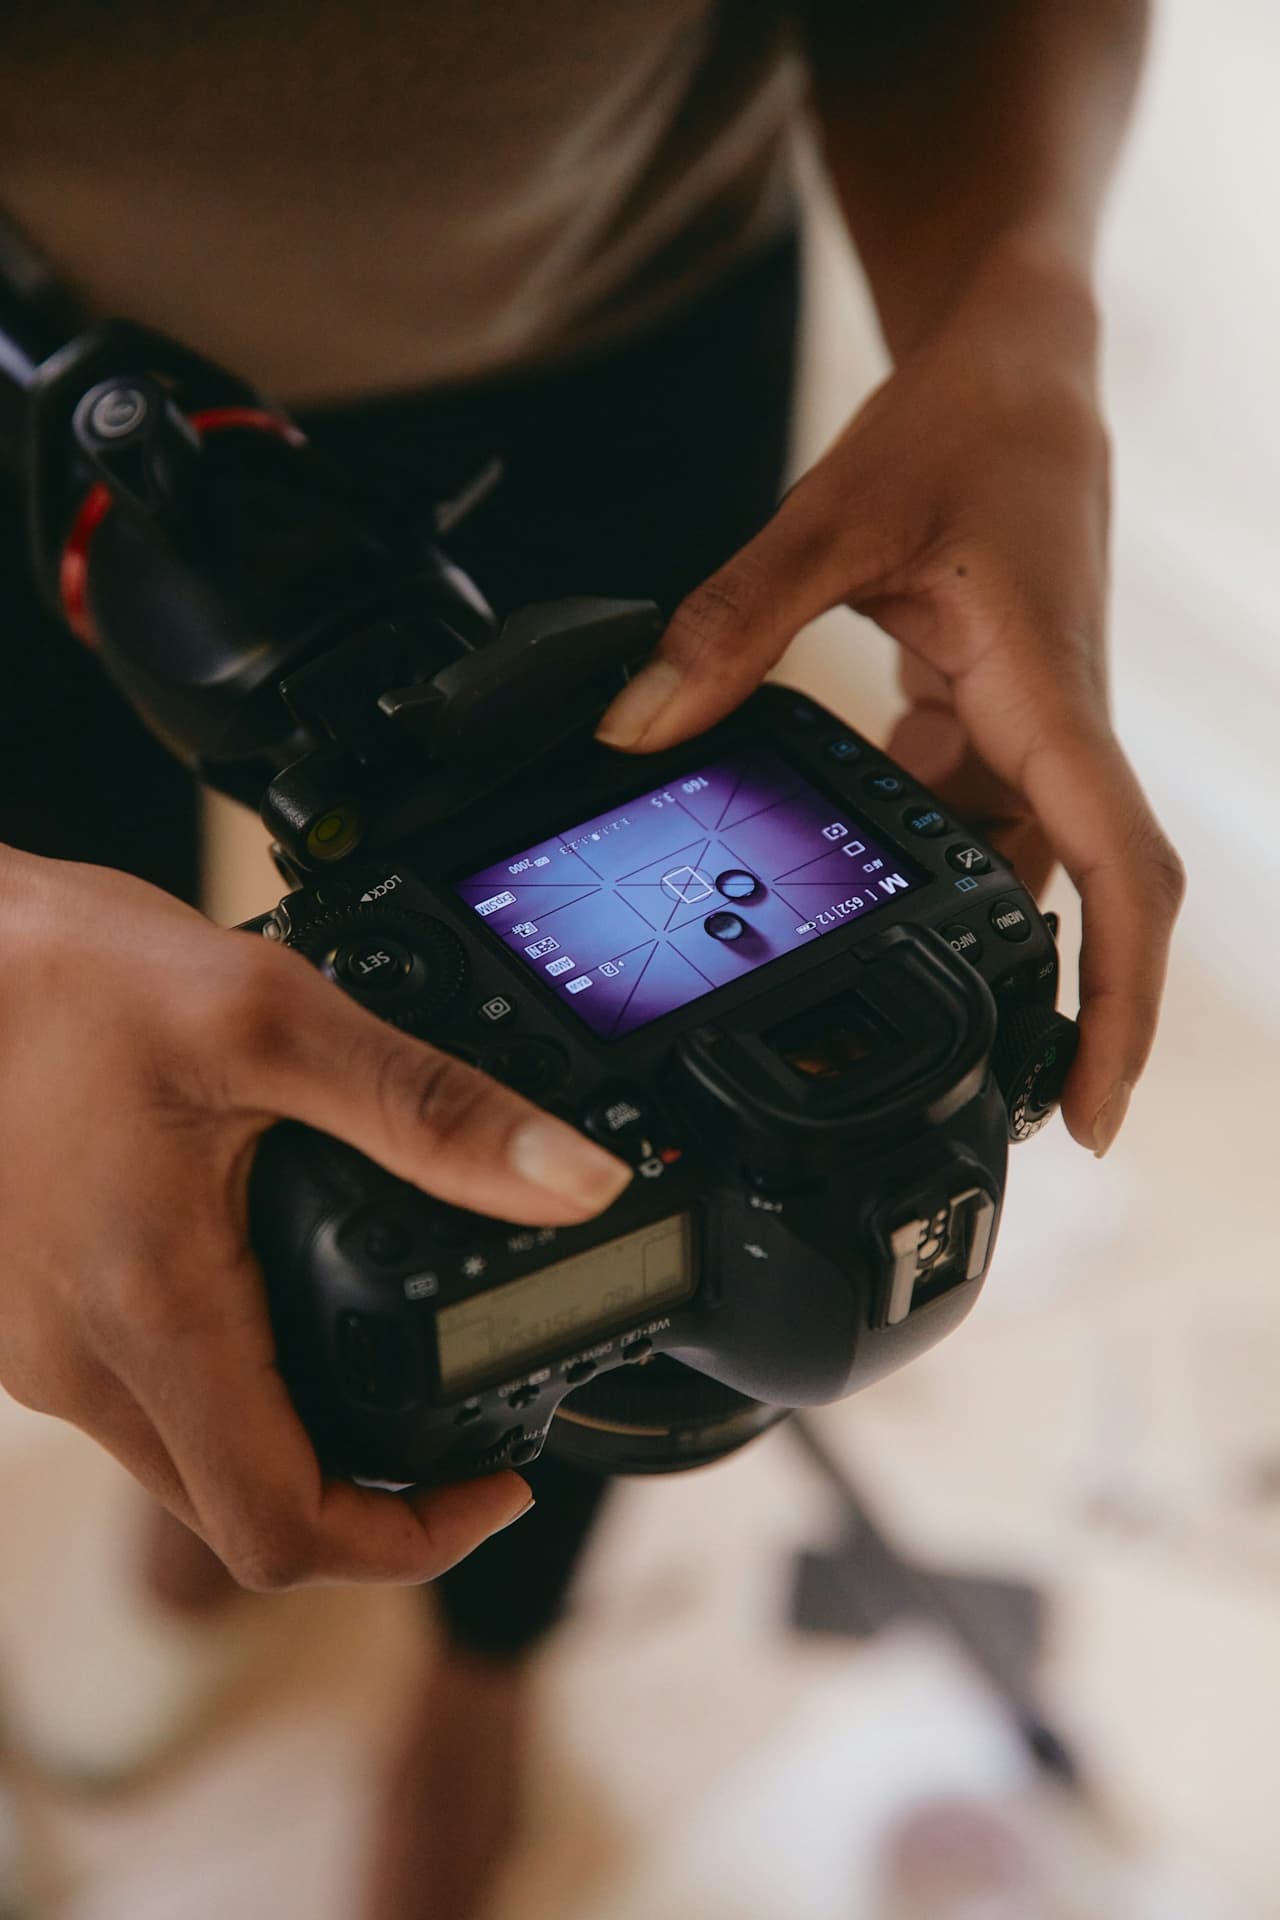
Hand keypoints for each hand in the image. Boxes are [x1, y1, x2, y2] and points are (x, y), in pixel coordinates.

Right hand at [0, 848, 630, 1586]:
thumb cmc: (56, 978)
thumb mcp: (268, 1017)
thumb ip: (429, 1108)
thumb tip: (573, 1181)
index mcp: (149, 1315)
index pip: (282, 1532)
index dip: (414, 1541)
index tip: (497, 1483)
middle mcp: (81, 1360)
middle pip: (245, 1514)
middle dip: (374, 1501)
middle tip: (466, 1429)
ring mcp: (43, 1345)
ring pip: (194, 1462)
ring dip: (303, 1446)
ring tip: (398, 1361)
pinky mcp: (30, 1310)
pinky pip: (149, 1397)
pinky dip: (238, 1387)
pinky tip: (286, 1300)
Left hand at [597, 239, 1183, 1154]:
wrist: (1019, 365)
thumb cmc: (965, 428)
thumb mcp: (837, 519)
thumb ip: (731, 626)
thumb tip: (638, 728)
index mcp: (1049, 700)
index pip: (1120, 877)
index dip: (1116, 1003)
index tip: (1095, 1106)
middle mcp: (1052, 734)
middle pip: (1078, 907)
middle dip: (1054, 1021)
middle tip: (1002, 1129)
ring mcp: (1025, 732)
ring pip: (1016, 870)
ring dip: (979, 953)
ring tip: (905, 1042)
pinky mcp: (989, 717)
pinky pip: (967, 819)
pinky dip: (923, 871)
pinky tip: (855, 904)